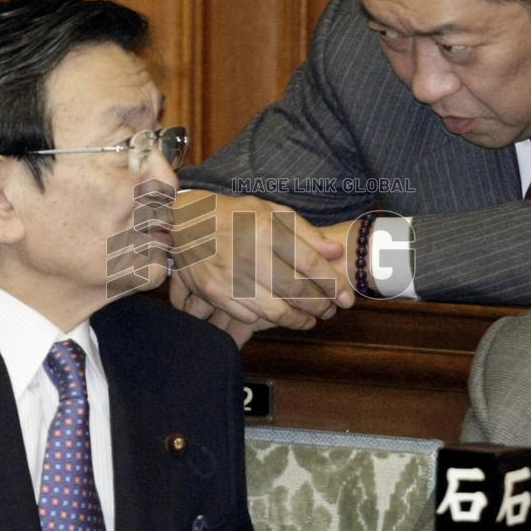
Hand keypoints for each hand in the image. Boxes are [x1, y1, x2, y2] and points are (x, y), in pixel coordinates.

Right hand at [169, 191, 354, 330]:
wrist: (184, 221)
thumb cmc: (234, 214)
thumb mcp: (270, 210)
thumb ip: (305, 231)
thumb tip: (336, 252)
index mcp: (266, 228)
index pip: (309, 263)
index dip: (333, 283)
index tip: (347, 297)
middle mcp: (249, 253)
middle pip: (296, 290)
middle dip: (321, 305)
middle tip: (332, 311)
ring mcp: (230, 276)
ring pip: (275, 311)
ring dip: (299, 320)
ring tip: (311, 319)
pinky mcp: (215, 293)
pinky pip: (250, 316)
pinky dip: (269, 319)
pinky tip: (280, 316)